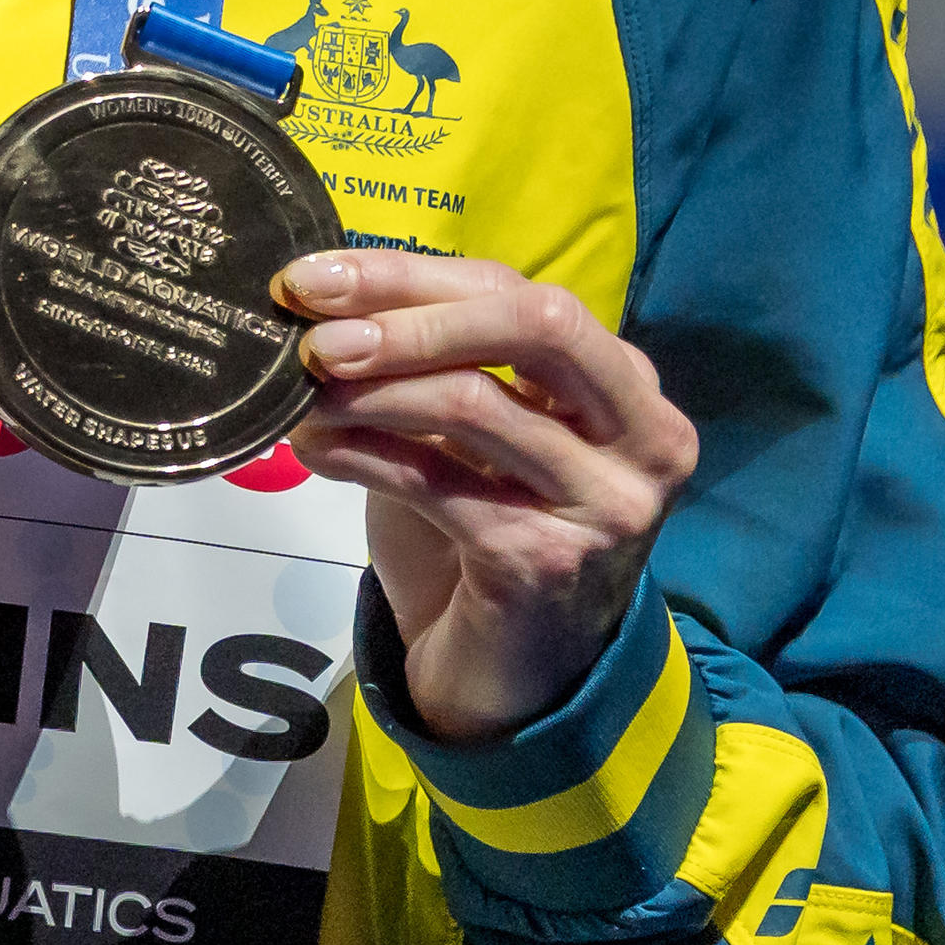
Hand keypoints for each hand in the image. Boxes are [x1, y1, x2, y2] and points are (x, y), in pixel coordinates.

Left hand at [282, 245, 698, 742]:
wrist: (518, 669)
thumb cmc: (489, 524)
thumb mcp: (473, 430)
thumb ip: (433, 361)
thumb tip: (324, 297)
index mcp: (625, 384)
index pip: (518, 292)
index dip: (409, 275)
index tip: (312, 277)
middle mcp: (642, 436)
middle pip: (532, 325)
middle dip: (408, 315)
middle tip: (315, 334)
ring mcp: (605, 502)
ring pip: (476, 403)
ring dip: (369, 390)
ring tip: (301, 394)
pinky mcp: (546, 559)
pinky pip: (437, 483)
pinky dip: (361, 455)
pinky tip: (314, 449)